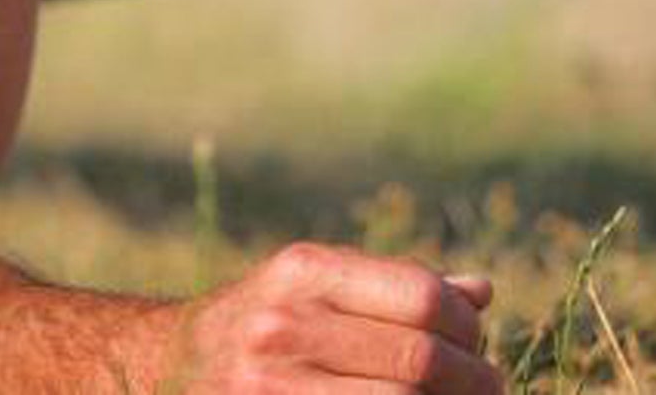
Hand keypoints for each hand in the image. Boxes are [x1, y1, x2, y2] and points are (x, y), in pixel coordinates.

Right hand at [172, 241, 501, 392]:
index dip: (467, 324)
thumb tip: (480, 293)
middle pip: (419, 359)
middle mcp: (283, 324)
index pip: (422, 297)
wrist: (166, 364)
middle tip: (490, 387)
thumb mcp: (315, 284)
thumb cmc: (264, 319)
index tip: (477, 341)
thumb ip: (393, 286)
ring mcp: (270, 385)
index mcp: (304, 271)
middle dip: (473, 379)